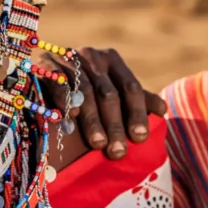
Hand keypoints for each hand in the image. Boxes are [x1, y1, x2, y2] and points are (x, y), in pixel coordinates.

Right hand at [38, 47, 166, 160]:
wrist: (44, 77)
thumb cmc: (87, 93)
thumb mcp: (114, 93)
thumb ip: (137, 100)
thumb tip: (163, 110)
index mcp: (112, 60)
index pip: (130, 87)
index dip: (137, 113)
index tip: (140, 138)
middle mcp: (91, 55)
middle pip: (108, 93)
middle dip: (115, 124)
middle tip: (118, 152)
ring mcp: (67, 58)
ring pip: (85, 92)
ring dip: (92, 120)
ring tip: (98, 145)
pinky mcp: (44, 65)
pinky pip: (58, 85)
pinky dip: (65, 103)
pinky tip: (70, 121)